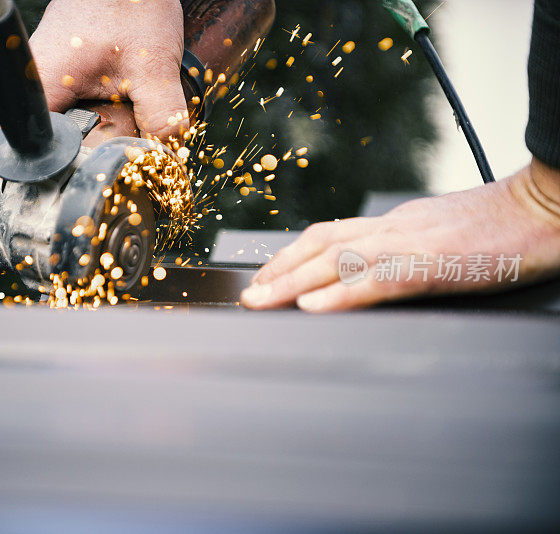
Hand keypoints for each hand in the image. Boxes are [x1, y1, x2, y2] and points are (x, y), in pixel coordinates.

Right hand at [0, 0, 187, 184]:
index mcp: (41, 84)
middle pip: (43, 151)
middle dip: (78, 168)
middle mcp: (40, 89)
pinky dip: (107, 128)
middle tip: (109, 174)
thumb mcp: (153, 62)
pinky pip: (83, 120)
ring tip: (125, 136)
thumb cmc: (130, 2)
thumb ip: (163, 113)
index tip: (39, 204)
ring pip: (67, 137)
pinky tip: (130, 123)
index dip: (14, 181)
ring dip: (97, 146)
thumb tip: (166, 161)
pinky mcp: (72, 84)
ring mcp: (54, 87)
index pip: (0, 144)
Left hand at [241, 159, 559, 311]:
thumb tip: (377, 269)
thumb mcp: (442, 234)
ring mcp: (412, 242)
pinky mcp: (436, 263)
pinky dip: (341, 293)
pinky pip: (378, 278)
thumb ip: (407, 248)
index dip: (290, 255)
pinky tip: (314, 306)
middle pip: (321, 245)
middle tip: (247, 297)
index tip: (265, 276)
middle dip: (278, 271)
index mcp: (395, 223)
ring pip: (338, 258)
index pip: (329, 234)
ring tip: (261, 302)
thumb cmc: (502, 224)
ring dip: (292, 281)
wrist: (547, 204)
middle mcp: (393, 227)